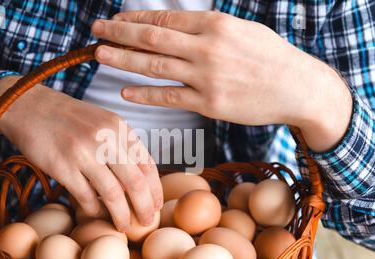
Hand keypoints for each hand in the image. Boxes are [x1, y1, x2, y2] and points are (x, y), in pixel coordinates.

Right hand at [0, 76, 162, 230]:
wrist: (29, 106)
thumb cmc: (70, 119)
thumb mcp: (103, 123)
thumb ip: (122, 147)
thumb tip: (140, 181)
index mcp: (119, 128)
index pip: (147, 164)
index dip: (155, 189)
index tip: (157, 206)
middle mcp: (105, 139)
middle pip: (135, 183)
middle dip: (145, 208)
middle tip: (147, 222)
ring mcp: (83, 153)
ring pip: (113, 194)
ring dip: (121, 216)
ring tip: (124, 226)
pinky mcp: (62, 166)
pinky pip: (86, 197)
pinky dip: (95, 210)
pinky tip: (97, 212)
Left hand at [91, 10, 351, 152]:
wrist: (298, 88)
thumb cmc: (271, 57)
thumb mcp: (241, 30)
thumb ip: (208, 29)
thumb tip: (177, 27)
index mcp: (215, 24)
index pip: (164, 18)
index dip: (135, 18)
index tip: (116, 18)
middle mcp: (207, 47)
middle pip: (152, 37)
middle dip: (120, 32)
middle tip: (96, 30)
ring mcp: (206, 76)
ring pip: (155, 66)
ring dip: (123, 59)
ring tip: (100, 55)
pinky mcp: (208, 103)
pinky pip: (169, 97)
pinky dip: (144, 93)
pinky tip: (125, 91)